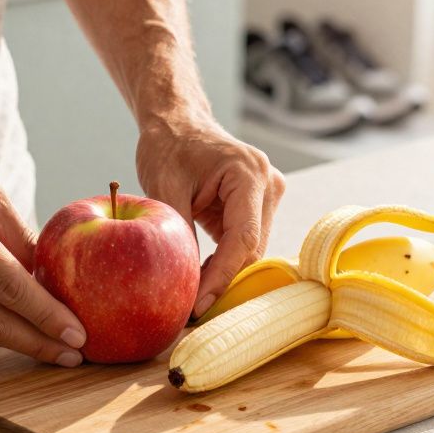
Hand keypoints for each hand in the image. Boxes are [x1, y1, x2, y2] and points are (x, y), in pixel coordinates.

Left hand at [136, 117, 285, 317]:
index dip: (221, 276)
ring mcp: (268, 195)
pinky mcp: (258, 206)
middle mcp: (268, 184)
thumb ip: (179, 232)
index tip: (197, 304)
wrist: (178, 122)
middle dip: (222, 281)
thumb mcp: (164, 188)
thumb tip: (185, 282)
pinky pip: (244, 243)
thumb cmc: (168, 146)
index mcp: (249, 174)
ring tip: (190, 295)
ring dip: (223, 273)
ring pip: (250, 250)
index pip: (243, 239)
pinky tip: (199, 275)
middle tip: (188, 310)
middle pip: (251, 249)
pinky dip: (222, 261)